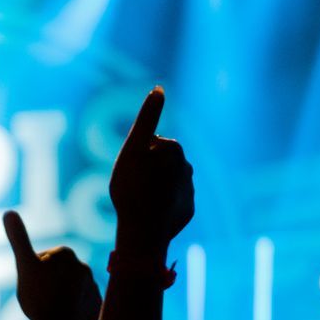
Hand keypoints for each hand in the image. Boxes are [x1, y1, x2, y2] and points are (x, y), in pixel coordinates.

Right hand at [4, 210, 100, 319]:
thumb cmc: (39, 295)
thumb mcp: (24, 265)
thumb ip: (18, 238)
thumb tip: (8, 211)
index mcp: (66, 254)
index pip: (44, 260)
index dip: (34, 272)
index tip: (33, 284)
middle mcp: (84, 267)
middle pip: (58, 275)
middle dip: (49, 284)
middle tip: (39, 299)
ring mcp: (93, 288)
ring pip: (70, 290)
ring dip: (61, 297)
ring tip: (51, 311)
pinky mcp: (97, 307)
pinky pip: (82, 306)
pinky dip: (73, 311)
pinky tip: (62, 319)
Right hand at [108, 87, 193, 258]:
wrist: (144, 231)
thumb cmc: (133, 187)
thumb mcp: (133, 148)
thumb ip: (147, 118)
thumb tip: (159, 88)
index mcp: (175, 149)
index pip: (151, 144)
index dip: (136, 155)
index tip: (130, 170)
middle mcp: (187, 167)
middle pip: (160, 163)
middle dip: (148, 170)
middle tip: (132, 186)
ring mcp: (189, 190)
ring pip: (167, 183)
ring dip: (156, 188)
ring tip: (141, 201)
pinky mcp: (188, 211)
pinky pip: (173, 204)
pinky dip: (163, 206)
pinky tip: (151, 214)